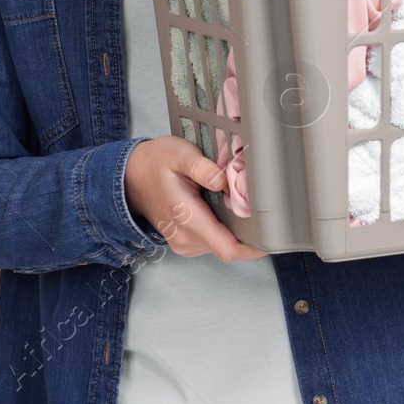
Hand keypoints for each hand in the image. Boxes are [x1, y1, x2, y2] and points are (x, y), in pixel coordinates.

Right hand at [123, 135, 265, 261]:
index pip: (227, 248)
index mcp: (186, 218)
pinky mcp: (188, 242)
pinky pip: (216, 243)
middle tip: (262, 207)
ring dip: (239, 232)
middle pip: (231, 249)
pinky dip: (227, 230)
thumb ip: (201, 167)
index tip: (272, 233)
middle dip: (250, 234)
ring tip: (242, 203)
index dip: (254, 247)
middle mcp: (186, 239)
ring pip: (225, 247)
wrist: (131, 177)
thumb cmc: (155, 163)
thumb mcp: (178, 153)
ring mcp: (186, 244)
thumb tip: (222, 180)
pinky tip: (228, 210)